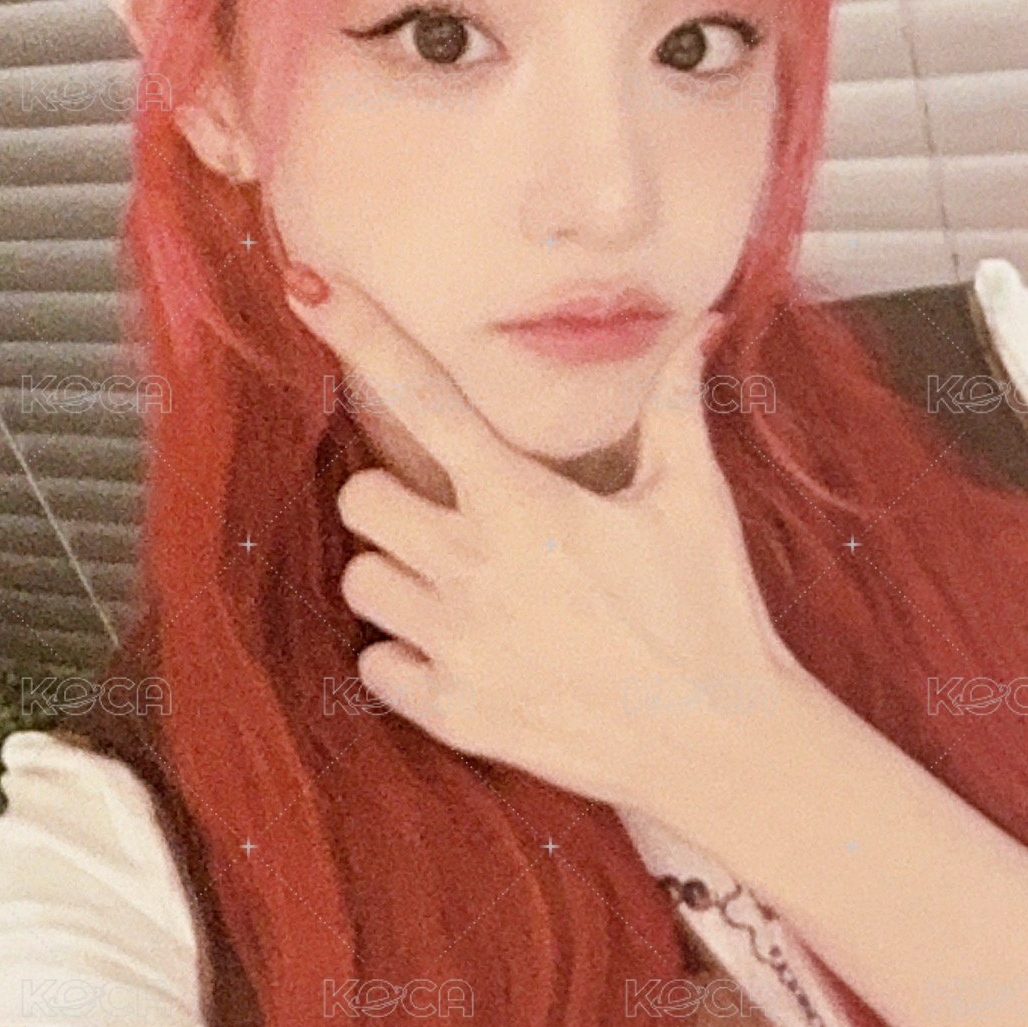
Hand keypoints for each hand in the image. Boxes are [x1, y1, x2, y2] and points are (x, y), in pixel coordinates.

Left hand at [284, 271, 797, 822]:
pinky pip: (376, 663)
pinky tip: (464, 650)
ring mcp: (457, 645)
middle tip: (452, 515)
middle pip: (361, 496)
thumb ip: (676, 405)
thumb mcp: (694, 498)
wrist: (720, 742)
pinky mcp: (453, 712)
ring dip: (397, 574)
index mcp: (523, 502)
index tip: (306, 284)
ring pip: (360, 580)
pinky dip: (405, 654)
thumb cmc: (710, 610)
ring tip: (462, 586)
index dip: (359, 331)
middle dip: (394, 498)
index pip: (424, 394)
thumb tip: (700, 328)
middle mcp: (474, 568)